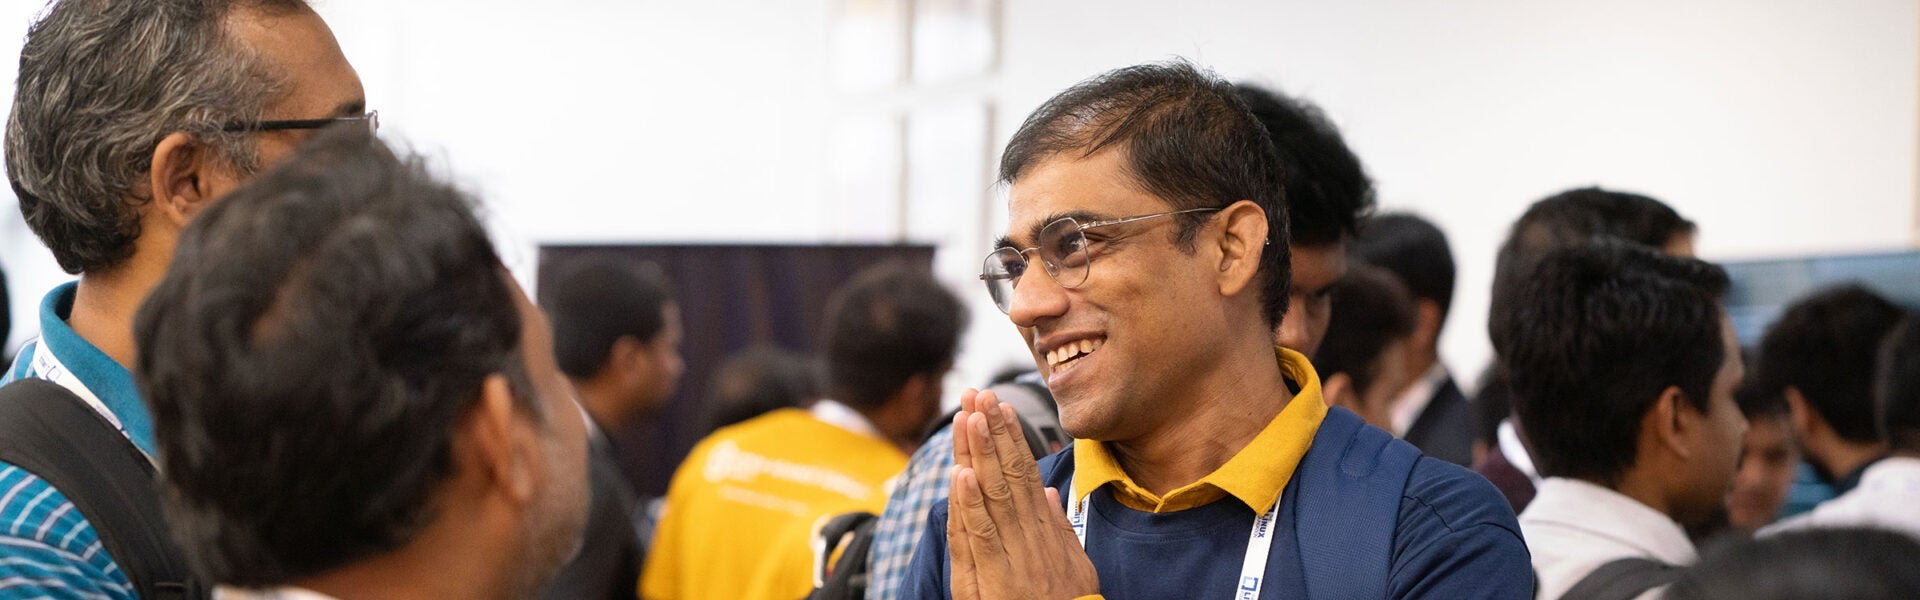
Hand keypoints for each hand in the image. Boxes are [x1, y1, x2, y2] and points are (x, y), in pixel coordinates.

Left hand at [947, 388, 1099, 599]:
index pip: (1024, 475)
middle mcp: (1030, 536)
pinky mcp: (994, 580)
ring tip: (970, 417)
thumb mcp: (1074, 565)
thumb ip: (1059, 528)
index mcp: (1044, 530)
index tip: (1001, 407)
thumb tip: (1050, 493)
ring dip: (980, 454)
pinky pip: (980, 536)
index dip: (1011, 439)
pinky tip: (962, 475)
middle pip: (1008, 475)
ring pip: (993, 496)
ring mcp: (1013, 556)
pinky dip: (970, 505)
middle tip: (980, 394)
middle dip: (993, 432)